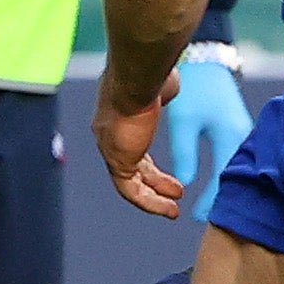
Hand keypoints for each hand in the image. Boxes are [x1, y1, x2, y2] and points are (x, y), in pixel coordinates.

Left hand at [92, 66, 184, 217]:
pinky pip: (131, 189)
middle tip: (173, 192)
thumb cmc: (151, 74)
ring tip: (172, 209)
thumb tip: (168, 89)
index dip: (151, 162)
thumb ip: (162, 93)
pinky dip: (150, 202)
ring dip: (153, 197)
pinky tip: (168, 208)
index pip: (133, 144)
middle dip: (153, 182)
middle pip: (131, 165)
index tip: (168, 172)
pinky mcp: (117, 159)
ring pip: (130, 182)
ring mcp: (110, 147)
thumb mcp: (161, 86)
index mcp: (120, 116)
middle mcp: (110, 134)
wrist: (137, 77)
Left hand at [155, 57, 252, 221]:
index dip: (209, 201)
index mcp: (230, 136)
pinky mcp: (238, 130)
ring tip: (205, 205)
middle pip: (231, 178)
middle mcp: (241, 137)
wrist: (208, 62)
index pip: (221, 180)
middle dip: (217, 199)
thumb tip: (185, 182)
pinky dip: (221, 173)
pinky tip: (212, 182)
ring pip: (232, 169)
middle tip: (202, 217)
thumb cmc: (193, 89)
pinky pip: (231, 158)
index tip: (196, 217)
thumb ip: (184, 153)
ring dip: (220, 186)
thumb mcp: (184, 122)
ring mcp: (242, 133)